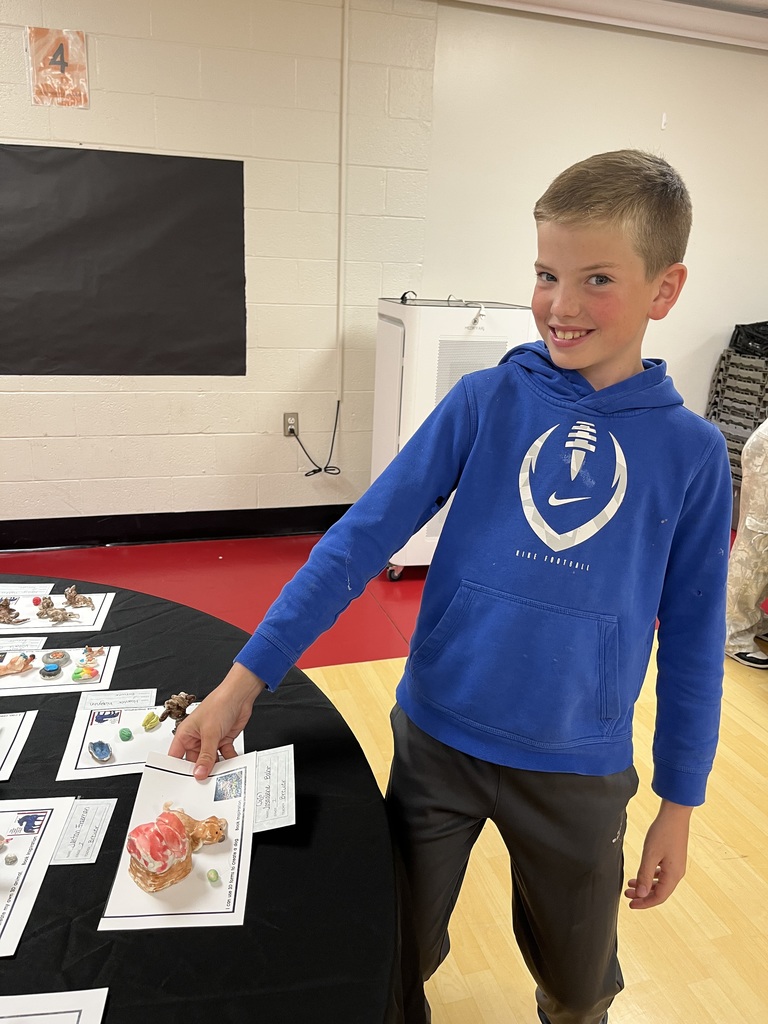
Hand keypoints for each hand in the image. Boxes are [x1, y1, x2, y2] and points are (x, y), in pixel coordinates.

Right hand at [167, 662, 264, 779]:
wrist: (240, 695)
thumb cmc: (219, 704)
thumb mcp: (210, 733)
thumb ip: (206, 756)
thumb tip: (199, 773)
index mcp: (185, 734)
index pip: (176, 757)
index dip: (177, 771)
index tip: (181, 785)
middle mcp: (196, 738)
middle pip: (195, 762)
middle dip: (201, 772)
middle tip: (204, 785)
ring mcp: (210, 740)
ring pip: (211, 761)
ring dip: (216, 768)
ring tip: (220, 779)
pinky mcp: (223, 740)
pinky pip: (224, 756)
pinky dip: (229, 761)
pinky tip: (232, 767)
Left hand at [624, 800, 692, 909]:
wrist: (675, 814)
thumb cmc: (663, 832)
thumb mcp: (650, 854)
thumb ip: (644, 875)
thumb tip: (641, 894)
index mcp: (673, 875)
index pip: (658, 897)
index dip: (644, 903)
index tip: (631, 905)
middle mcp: (677, 873)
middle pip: (659, 892)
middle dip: (643, 895)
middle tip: (627, 895)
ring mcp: (676, 866)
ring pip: (660, 883)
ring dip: (645, 885)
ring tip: (630, 884)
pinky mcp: (674, 859)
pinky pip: (662, 874)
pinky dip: (651, 877)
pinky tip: (642, 873)